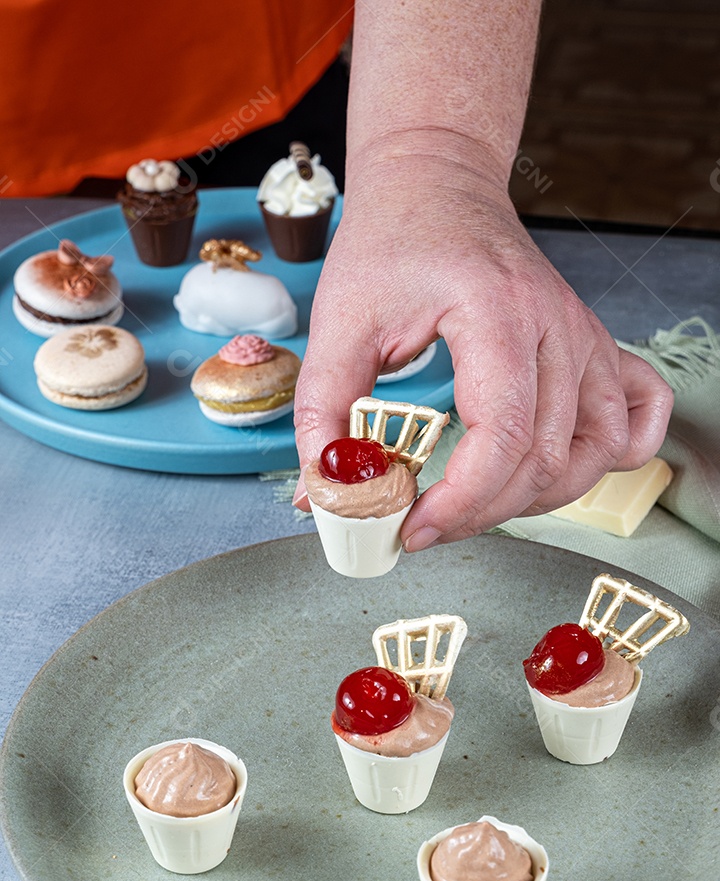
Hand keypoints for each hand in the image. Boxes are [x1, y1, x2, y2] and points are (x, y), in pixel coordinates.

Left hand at [293, 145, 672, 550]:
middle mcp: (558, 326)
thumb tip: (325, 495)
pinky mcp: (594, 346)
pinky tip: (563, 469)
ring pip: (594, 453)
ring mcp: (585, 337)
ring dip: (538, 498)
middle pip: (548, 458)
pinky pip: (634, 418)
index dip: (461, 501)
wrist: (436, 184)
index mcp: (497, 313)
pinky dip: (611, 458)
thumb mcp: (339, 324)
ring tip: (477, 504)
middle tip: (426, 524)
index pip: (503, 435)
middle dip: (483, 512)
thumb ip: (325, 412)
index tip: (412, 528)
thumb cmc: (392, 242)